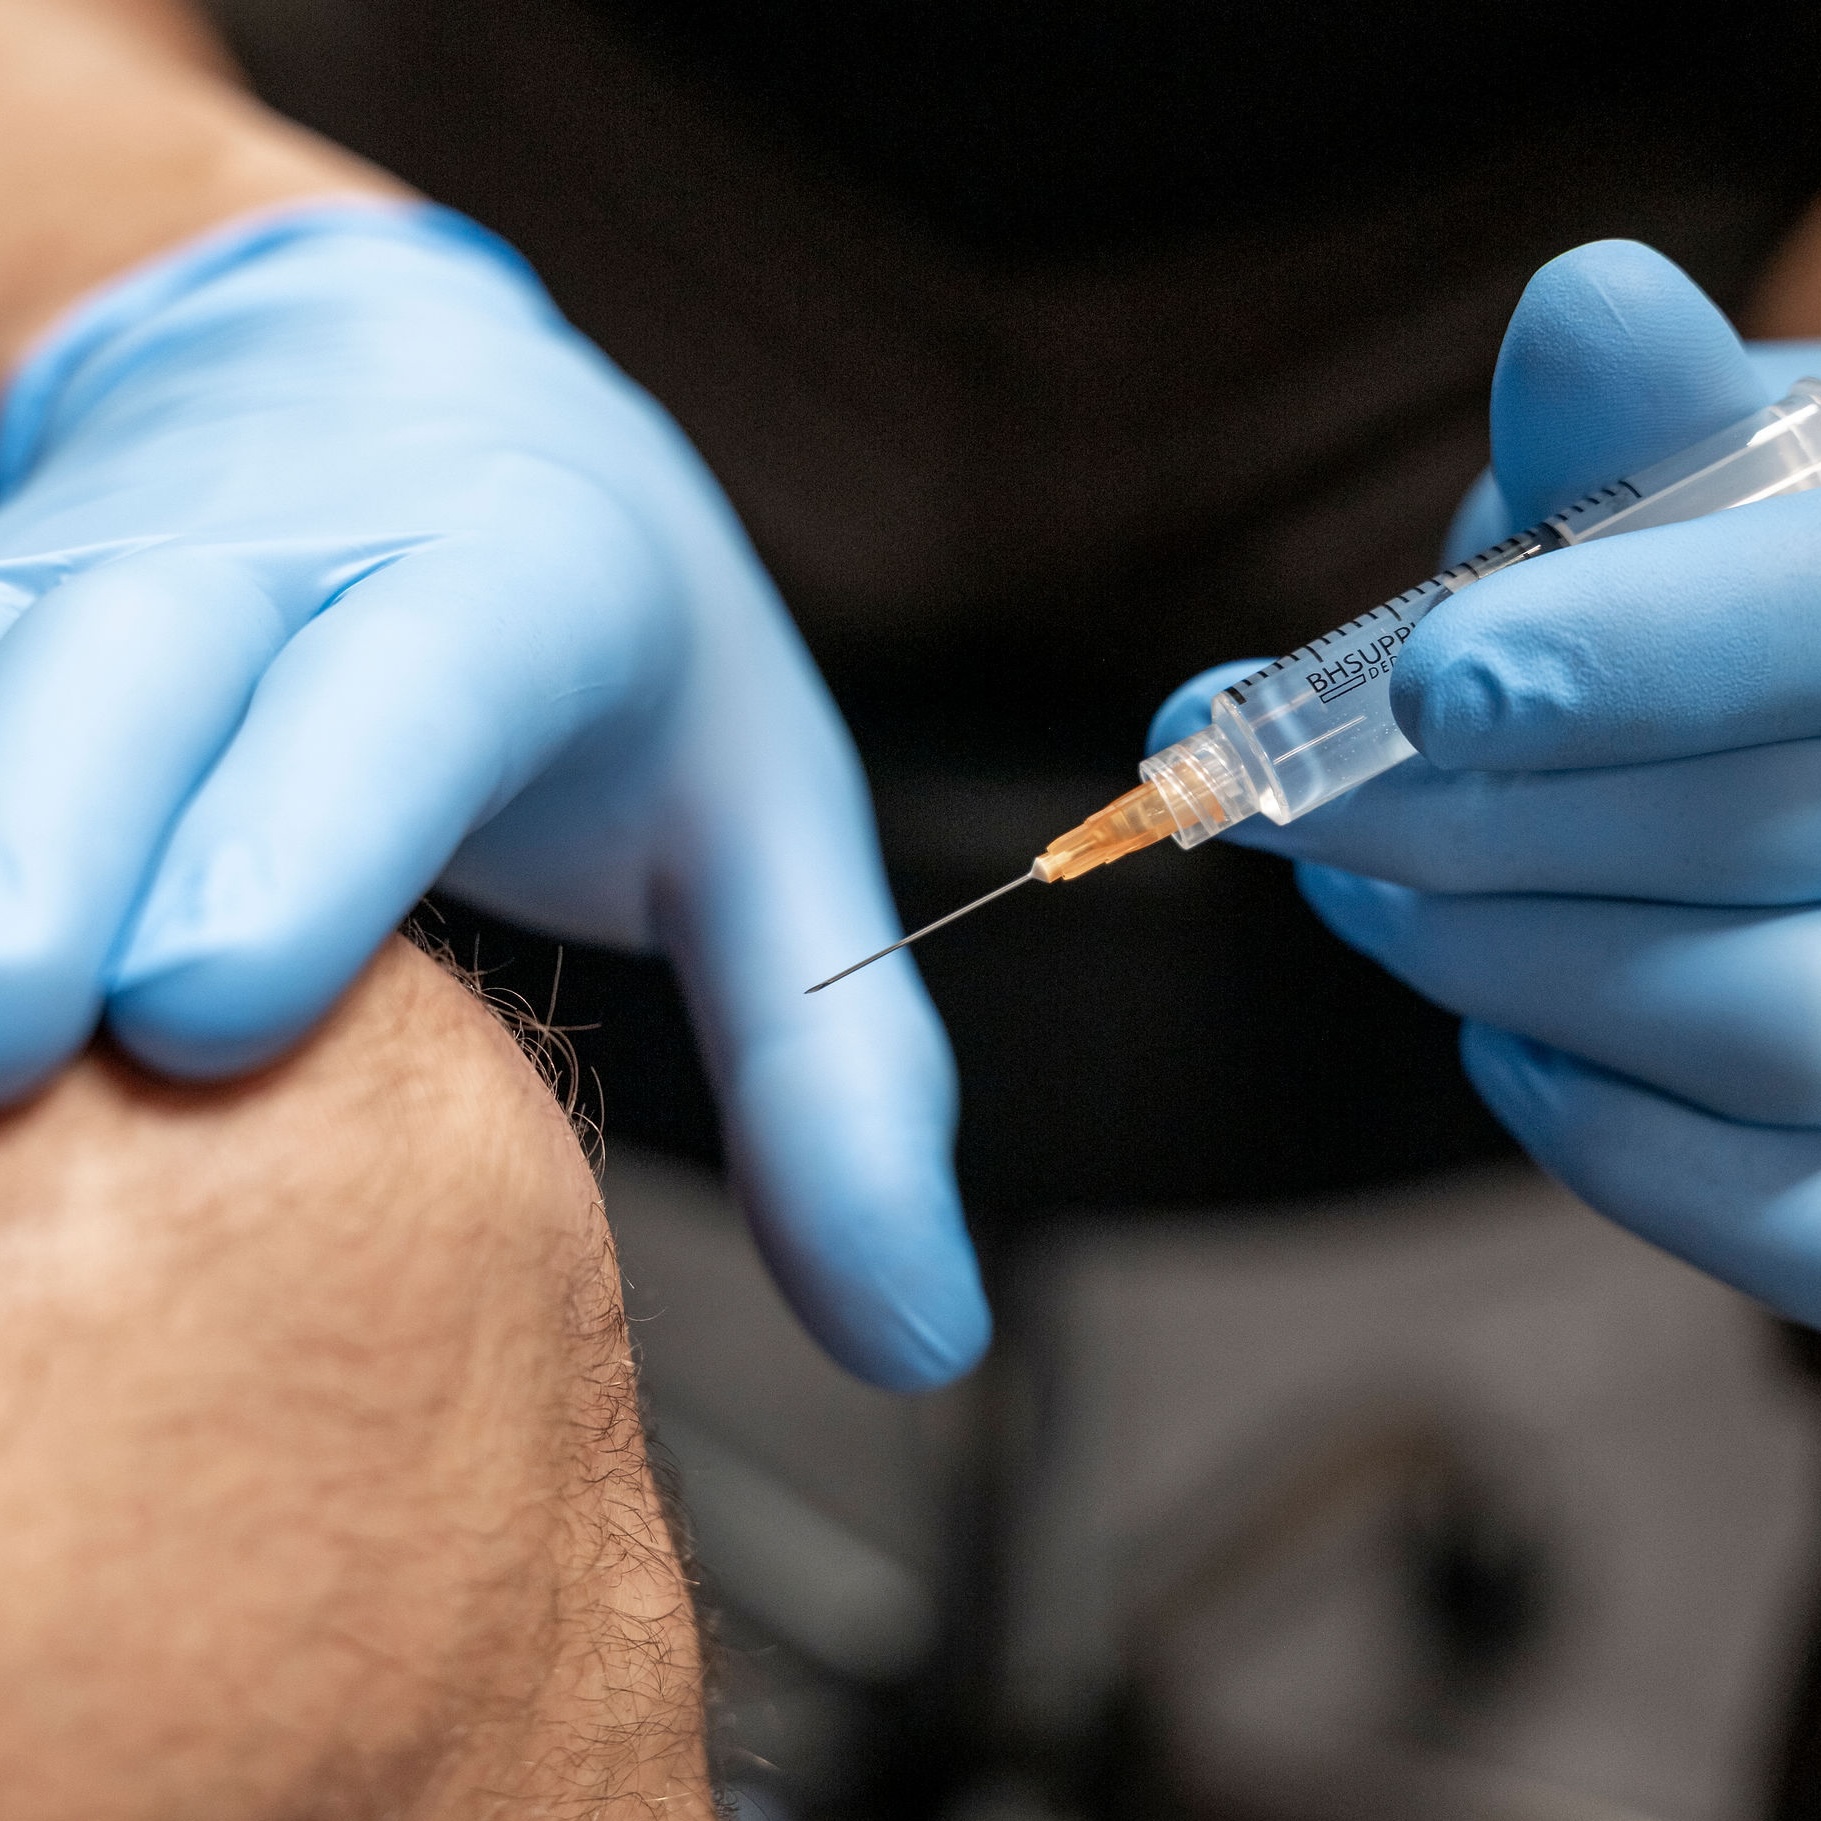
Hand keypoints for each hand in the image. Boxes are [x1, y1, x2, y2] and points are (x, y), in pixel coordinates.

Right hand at [0, 203, 987, 1388]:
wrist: (411, 392)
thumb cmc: (613, 644)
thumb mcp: (766, 829)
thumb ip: (837, 1076)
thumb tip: (921, 1335)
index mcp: (517, 579)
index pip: (421, 681)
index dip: (315, 827)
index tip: (207, 1008)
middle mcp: (290, 541)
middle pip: (140, 664)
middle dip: (46, 855)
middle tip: (0, 1061)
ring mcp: (115, 548)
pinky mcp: (8, 578)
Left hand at [1150, 238, 1820, 1325]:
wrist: (1789, 772)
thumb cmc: (1731, 629)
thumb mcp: (1700, 502)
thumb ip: (1633, 436)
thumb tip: (1581, 301)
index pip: (1808, 627)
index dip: (1636, 653)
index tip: (1434, 680)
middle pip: (1736, 836)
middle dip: (1461, 823)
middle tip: (1293, 808)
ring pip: (1737, 1020)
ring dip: (1492, 954)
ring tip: (1366, 897)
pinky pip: (1759, 1206)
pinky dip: (1584, 1111)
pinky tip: (1506, 1037)